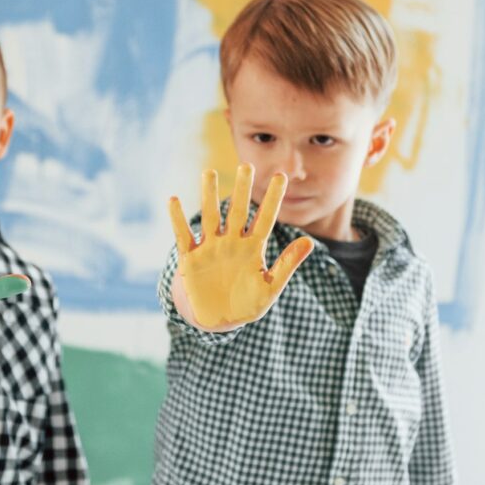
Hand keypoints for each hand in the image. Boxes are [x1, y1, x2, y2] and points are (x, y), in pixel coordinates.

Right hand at [168, 164, 313, 330]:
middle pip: (237, 211)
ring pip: (211, 217)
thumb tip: (310, 241)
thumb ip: (287, 264)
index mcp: (253, 248)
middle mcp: (231, 242)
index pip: (265, 218)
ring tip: (209, 172)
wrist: (217, 319)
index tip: (281, 176)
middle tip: (246, 165)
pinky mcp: (191, 258)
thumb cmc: (246, 303)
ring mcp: (210, 248)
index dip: (273, 198)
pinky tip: (174, 200)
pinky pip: (183, 235)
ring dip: (209, 195)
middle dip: (242, 190)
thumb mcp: (270, 286)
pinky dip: (178, 219)